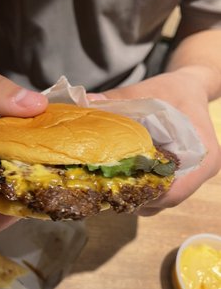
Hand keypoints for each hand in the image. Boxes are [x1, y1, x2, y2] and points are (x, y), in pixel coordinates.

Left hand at [102, 66, 220, 214]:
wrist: (188, 87)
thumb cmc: (173, 90)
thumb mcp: (147, 91)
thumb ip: (118, 100)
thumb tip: (86, 102)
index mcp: (202, 153)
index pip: (175, 191)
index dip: (146, 195)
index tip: (119, 187)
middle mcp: (200, 170)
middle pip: (166, 199)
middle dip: (136, 196)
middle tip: (108, 186)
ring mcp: (191, 177)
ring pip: (161, 201)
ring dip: (137, 196)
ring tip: (112, 183)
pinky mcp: (180, 176)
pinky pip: (160, 194)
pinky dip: (142, 190)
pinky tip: (123, 178)